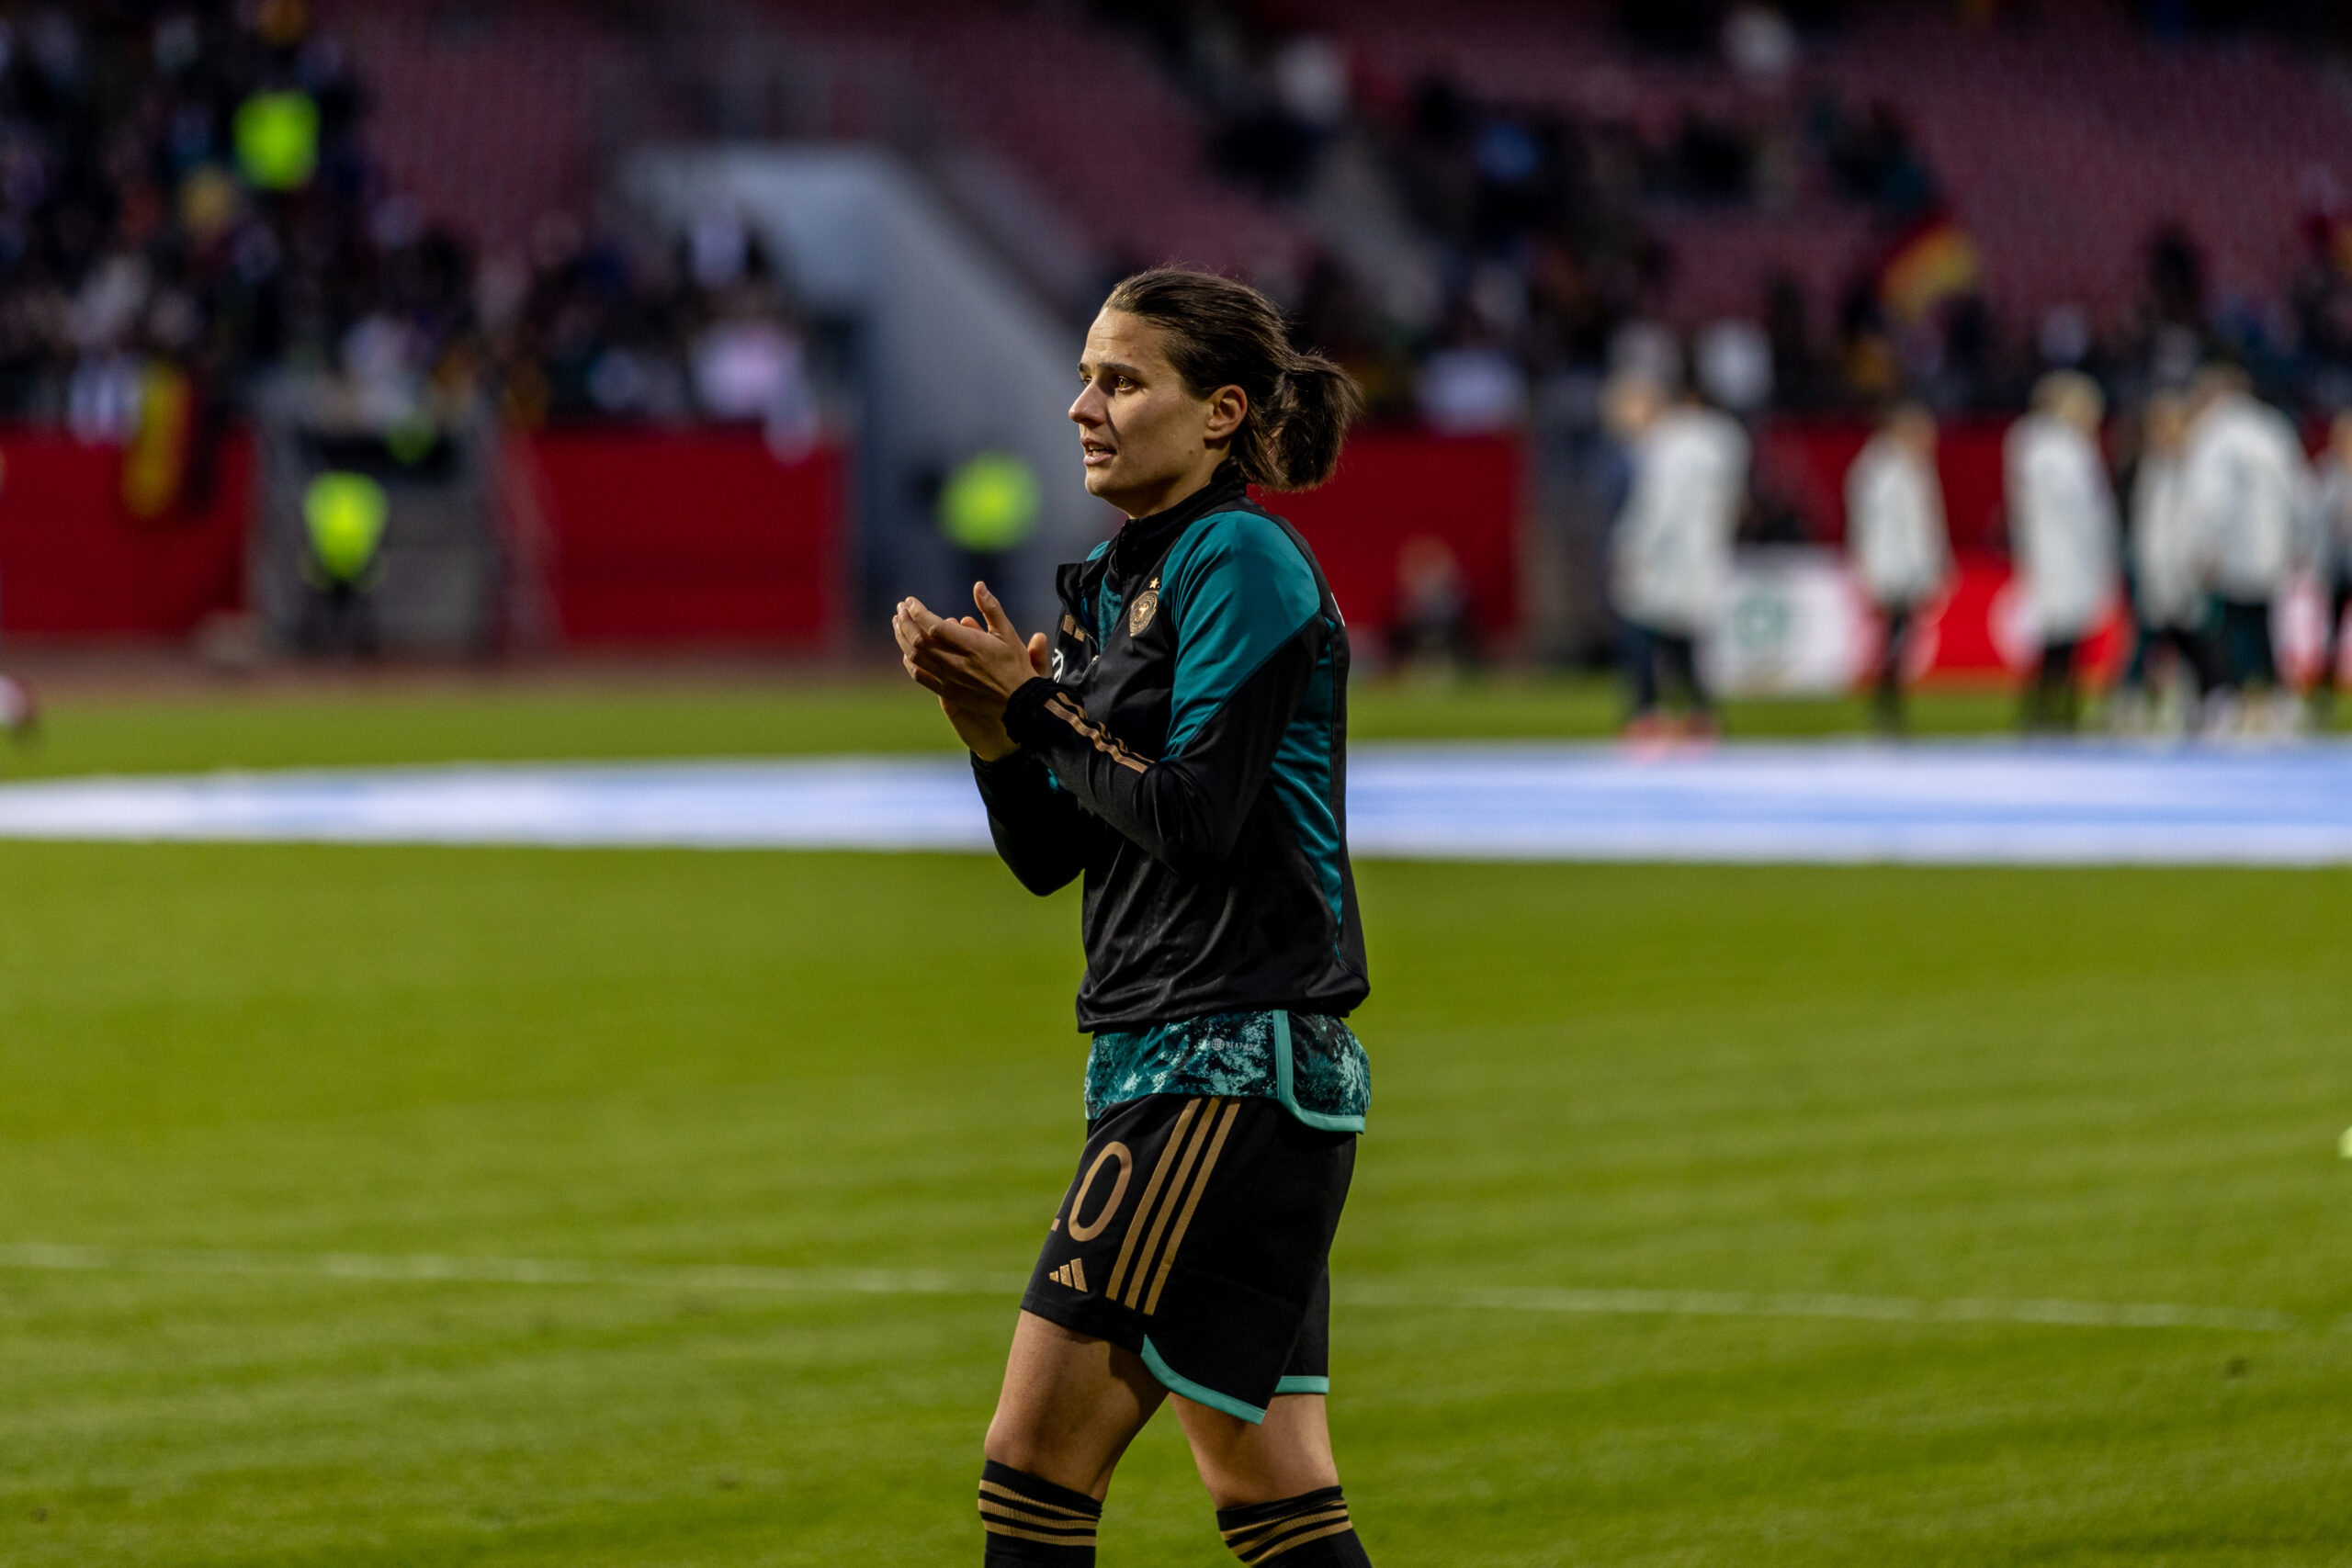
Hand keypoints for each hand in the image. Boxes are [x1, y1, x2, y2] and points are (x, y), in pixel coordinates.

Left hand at [891, 583, 1049, 760]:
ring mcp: (949, 678)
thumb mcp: (1007, 633)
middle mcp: (955, 662)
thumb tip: (978, 585)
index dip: (918, 611)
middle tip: (900, 609)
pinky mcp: (946, 691)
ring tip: (897, 624)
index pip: (934, 625)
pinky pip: (920, 675)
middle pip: (919, 639)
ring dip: (902, 638)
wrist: (1019, 702)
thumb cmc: (1015, 665)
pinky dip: (909, 662)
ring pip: (915, 656)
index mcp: (970, 645)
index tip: (910, 601)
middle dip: (905, 621)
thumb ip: (991, 608)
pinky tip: (906, 652)